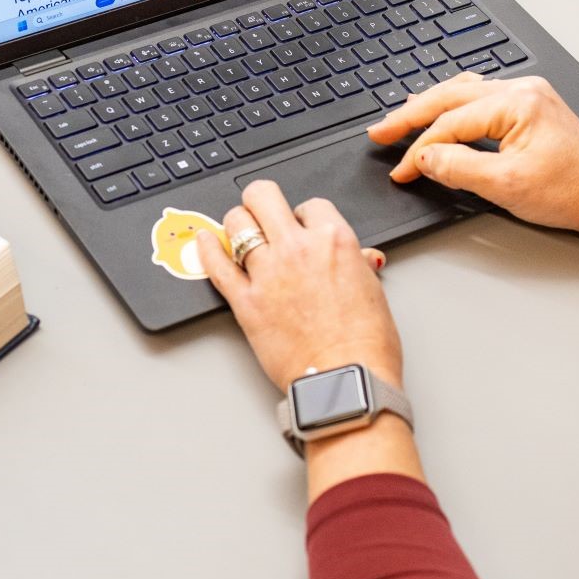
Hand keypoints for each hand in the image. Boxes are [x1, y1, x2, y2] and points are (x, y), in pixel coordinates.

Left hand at [193, 180, 400, 392]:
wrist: (345, 381)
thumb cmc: (366, 345)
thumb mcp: (372, 292)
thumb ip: (356, 264)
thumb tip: (357, 257)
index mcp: (334, 241)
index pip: (311, 205)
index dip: (305, 216)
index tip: (302, 229)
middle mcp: (297, 249)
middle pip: (263, 197)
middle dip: (261, 201)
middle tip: (261, 212)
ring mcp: (267, 273)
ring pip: (236, 223)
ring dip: (237, 224)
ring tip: (239, 232)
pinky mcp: (246, 302)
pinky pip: (217, 265)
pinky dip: (207, 249)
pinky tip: (205, 241)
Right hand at [368, 74, 578, 238]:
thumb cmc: (571, 192)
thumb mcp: (507, 186)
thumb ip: (458, 168)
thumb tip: (423, 158)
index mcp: (517, 103)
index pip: (451, 122)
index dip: (419, 148)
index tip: (400, 171)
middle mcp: (521, 90)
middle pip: (450, 95)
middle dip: (411, 115)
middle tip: (381, 131)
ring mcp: (527, 95)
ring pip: (463, 92)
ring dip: (430, 106)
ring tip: (401, 118)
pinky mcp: (530, 106)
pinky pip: (480, 97)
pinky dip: (453, 106)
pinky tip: (439, 110)